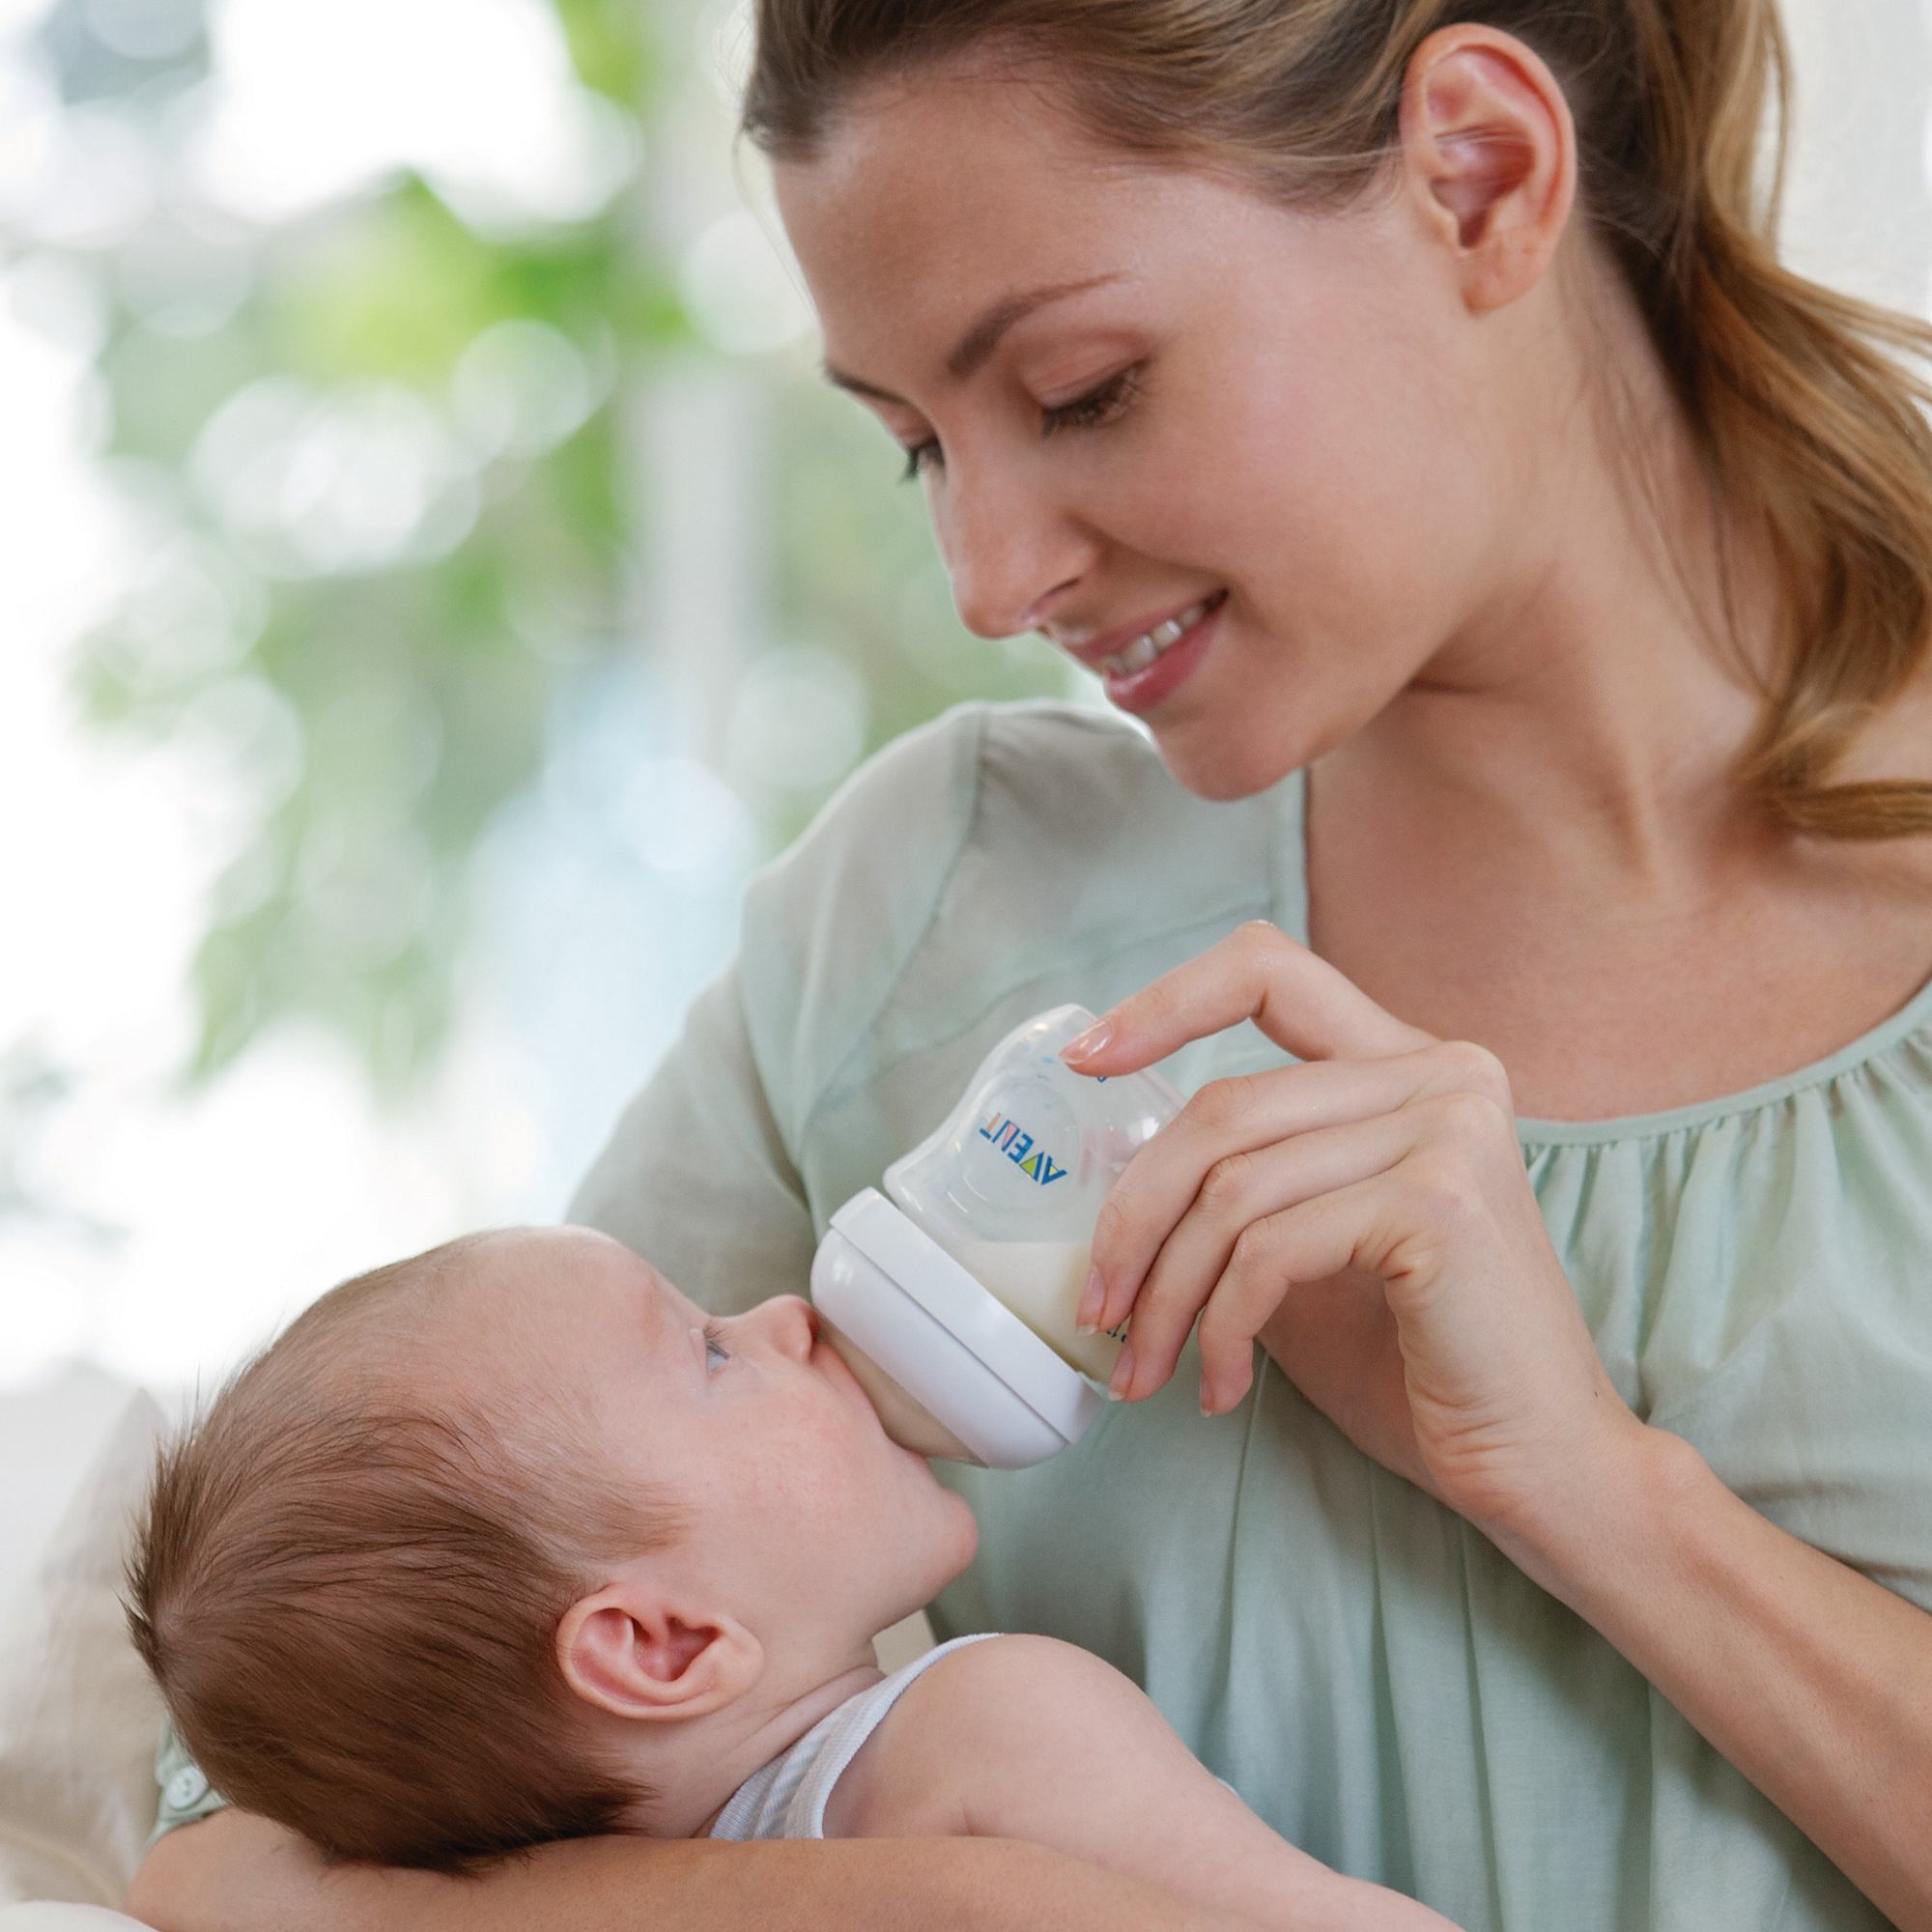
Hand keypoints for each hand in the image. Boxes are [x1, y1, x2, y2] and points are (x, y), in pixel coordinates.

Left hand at [1064, 921, 1645, 1543]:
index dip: (1163, 1003)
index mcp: (1409, 1065)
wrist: (1540, 1466)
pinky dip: (1222, 1327)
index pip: (1268, 969)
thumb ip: (1241, 1186)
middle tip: (1095, 1310)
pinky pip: (1268, 1249)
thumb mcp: (1306, 1249)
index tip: (1083, 1061)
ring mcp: (1447, 1128)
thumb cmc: (1416, 1364)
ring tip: (1145, 1370)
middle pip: (1222, 1106)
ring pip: (1232, 1187)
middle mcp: (1440, 1073)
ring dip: (1165, 1294)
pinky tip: (1223, 1387)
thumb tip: (1110, 1170)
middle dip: (1133, 1217)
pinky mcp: (1436, 1202)